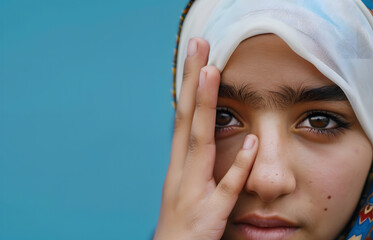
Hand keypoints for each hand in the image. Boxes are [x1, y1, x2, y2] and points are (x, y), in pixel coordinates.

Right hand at [153, 38, 258, 239]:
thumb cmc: (181, 227)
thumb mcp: (184, 190)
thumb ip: (195, 164)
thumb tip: (207, 134)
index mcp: (177, 167)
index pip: (181, 118)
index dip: (186, 87)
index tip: (195, 57)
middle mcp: (180, 174)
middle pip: (184, 120)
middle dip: (190, 82)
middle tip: (197, 46)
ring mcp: (192, 193)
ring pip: (199, 145)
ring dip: (204, 108)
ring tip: (211, 73)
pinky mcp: (208, 216)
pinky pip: (224, 190)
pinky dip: (237, 166)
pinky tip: (253, 143)